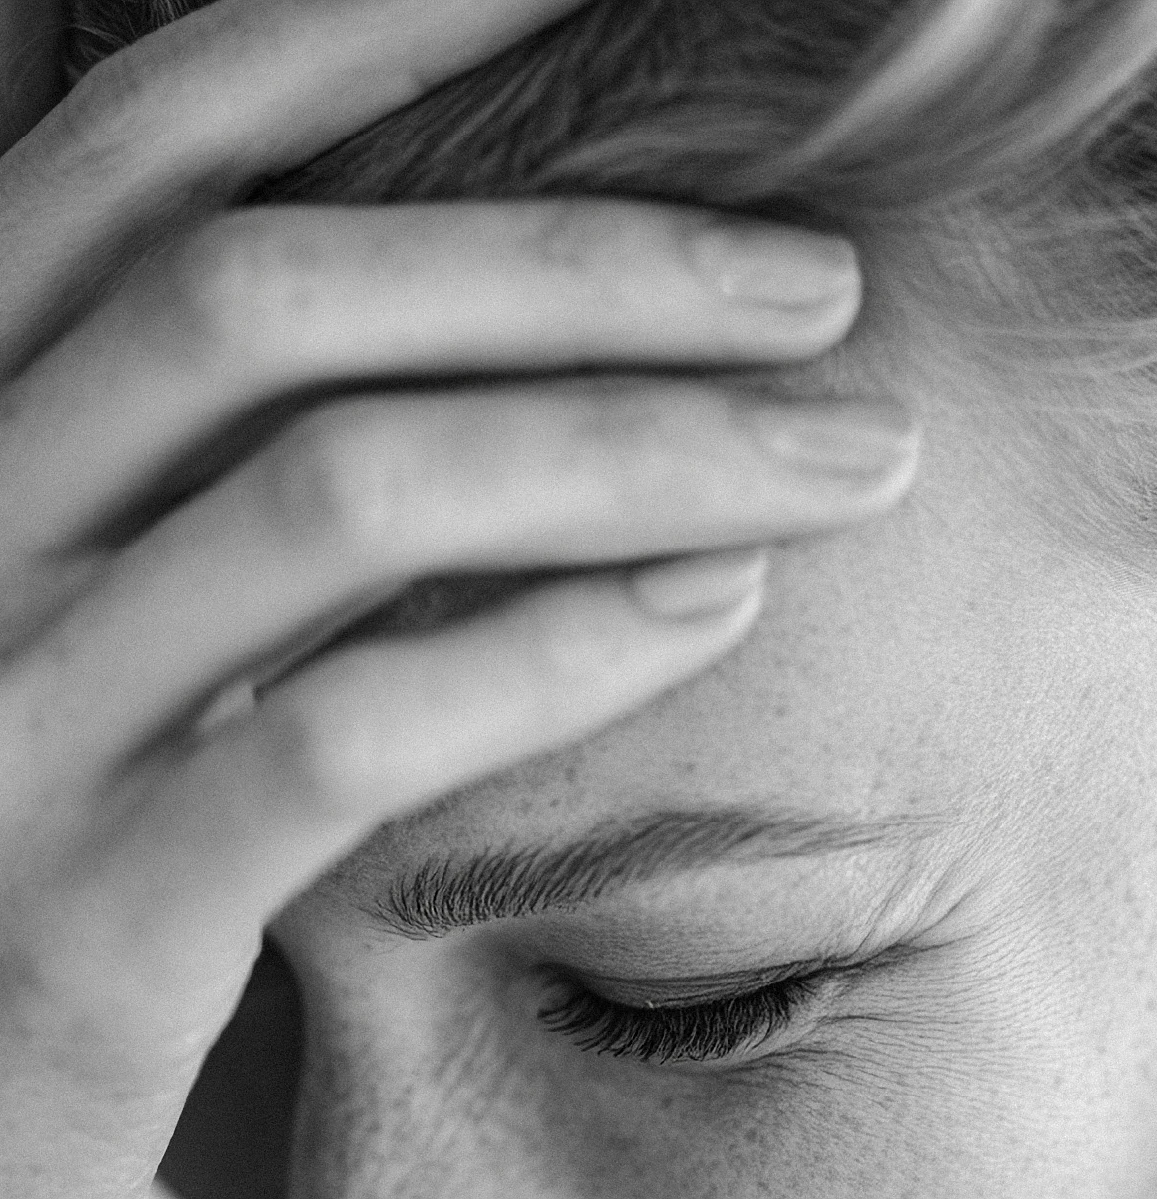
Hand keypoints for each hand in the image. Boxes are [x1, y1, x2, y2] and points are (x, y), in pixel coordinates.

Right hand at [0, 0, 916, 1198]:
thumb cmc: (24, 891)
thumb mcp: (72, 643)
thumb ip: (188, 483)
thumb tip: (426, 334)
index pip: (144, 161)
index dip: (362, 35)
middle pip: (265, 301)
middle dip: (578, 258)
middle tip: (818, 285)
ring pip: (335, 496)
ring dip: (631, 442)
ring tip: (849, 453)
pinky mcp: (85, 926)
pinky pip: (341, 736)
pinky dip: (553, 651)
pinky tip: (714, 606)